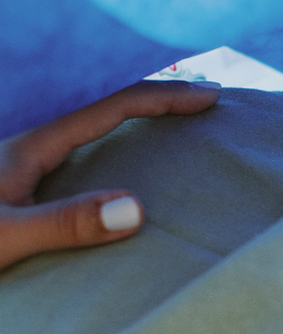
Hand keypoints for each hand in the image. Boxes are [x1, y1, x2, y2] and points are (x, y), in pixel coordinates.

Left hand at [0, 79, 221, 271]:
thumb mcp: (6, 236)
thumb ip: (66, 223)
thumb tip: (138, 208)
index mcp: (31, 149)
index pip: (110, 109)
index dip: (164, 98)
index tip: (212, 97)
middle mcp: (33, 153)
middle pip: (108, 114)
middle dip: (160, 104)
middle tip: (206, 106)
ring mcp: (28, 174)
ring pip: (97, 139)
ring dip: (142, 130)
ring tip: (180, 135)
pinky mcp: (25, 196)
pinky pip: (87, 166)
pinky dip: (122, 159)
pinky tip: (131, 180)